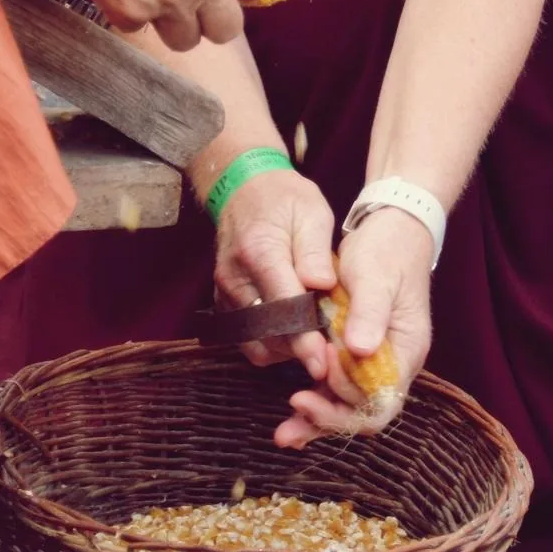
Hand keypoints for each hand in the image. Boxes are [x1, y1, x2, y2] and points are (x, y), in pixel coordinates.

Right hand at [214, 168, 337, 376]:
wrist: (244, 188)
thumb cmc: (284, 199)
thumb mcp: (311, 212)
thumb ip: (315, 251)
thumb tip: (322, 285)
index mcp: (260, 252)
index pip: (282, 306)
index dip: (304, 339)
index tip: (323, 362)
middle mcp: (235, 278)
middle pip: (265, 332)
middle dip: (297, 352)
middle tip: (329, 362)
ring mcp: (224, 292)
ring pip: (253, 341)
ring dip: (285, 351)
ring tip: (316, 347)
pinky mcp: (223, 302)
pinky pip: (245, 338)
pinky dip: (270, 345)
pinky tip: (295, 338)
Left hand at [275, 207, 433, 448]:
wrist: (390, 233)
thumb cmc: (387, 253)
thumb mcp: (376, 277)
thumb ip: (370, 312)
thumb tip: (361, 349)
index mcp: (405, 350)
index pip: (381, 399)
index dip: (347, 400)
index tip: (318, 377)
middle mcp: (392, 365)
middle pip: (362, 412)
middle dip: (326, 419)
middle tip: (289, 420)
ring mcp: (373, 363)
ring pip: (347, 407)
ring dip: (317, 420)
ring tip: (283, 434)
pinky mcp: (353, 356)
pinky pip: (337, 389)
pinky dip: (317, 403)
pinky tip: (292, 412)